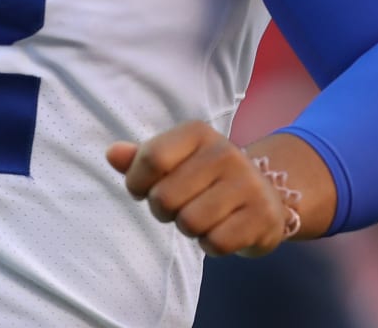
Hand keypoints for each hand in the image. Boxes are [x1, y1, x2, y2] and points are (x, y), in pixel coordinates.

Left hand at [106, 121, 298, 256]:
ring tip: (202, 217)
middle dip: (164, 211)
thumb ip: (141, 158)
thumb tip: (112, 154)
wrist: (265, 196)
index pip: (151, 159)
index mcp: (198, 133)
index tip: (144, 189)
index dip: (137, 183)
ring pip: (190, 222)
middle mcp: (225, 152)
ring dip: (188, 229)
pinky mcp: (263, 216)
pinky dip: (211, 245)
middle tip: (180, 206)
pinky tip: (221, 230)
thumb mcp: (174, 161)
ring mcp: (248, 184)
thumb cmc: (206, 178)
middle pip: (165, 197)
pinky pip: (216, 243)